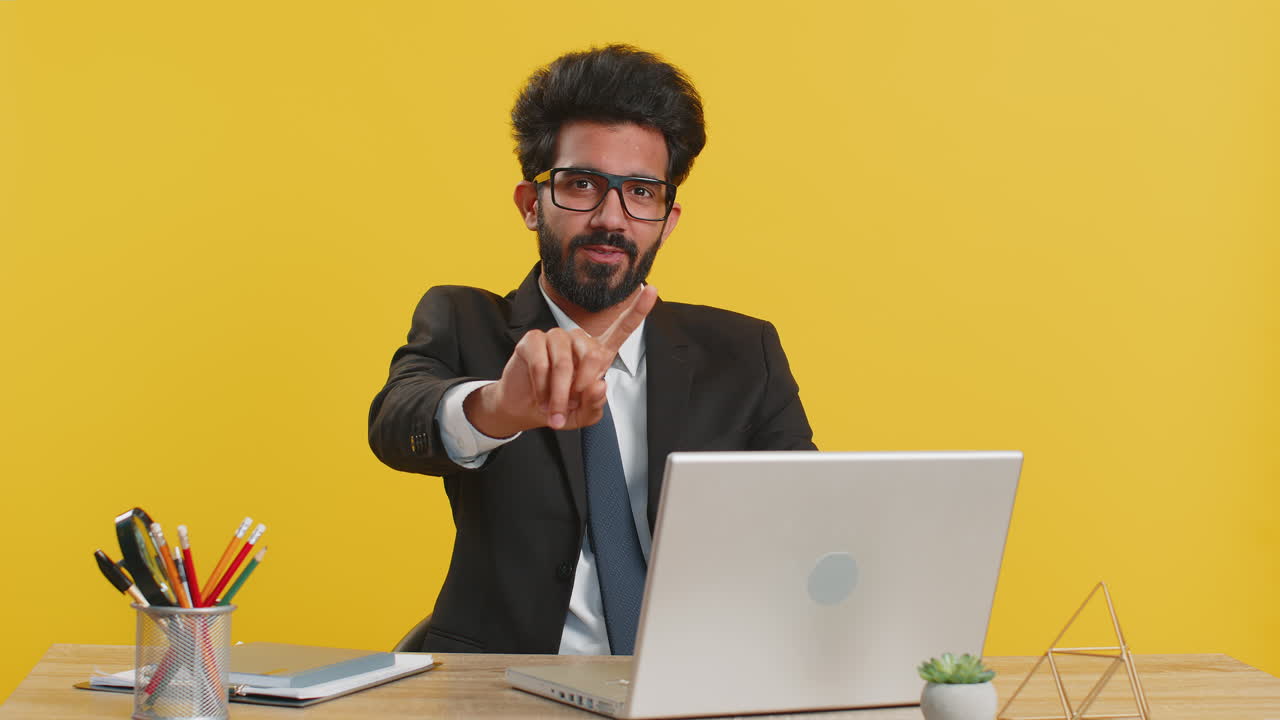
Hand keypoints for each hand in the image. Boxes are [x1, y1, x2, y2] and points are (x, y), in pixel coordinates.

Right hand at [465, 286, 657, 436]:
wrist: (525, 410)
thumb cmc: (559, 408)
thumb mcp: (583, 416)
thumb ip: (595, 405)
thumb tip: (598, 385)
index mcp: (597, 354)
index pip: (622, 329)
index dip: (638, 310)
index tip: (652, 290)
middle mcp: (578, 340)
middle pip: (592, 354)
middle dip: (580, 387)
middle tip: (569, 405)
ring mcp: (555, 337)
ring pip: (564, 362)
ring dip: (558, 393)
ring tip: (552, 407)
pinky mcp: (532, 340)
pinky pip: (541, 363)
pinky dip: (540, 387)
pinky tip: (539, 396)